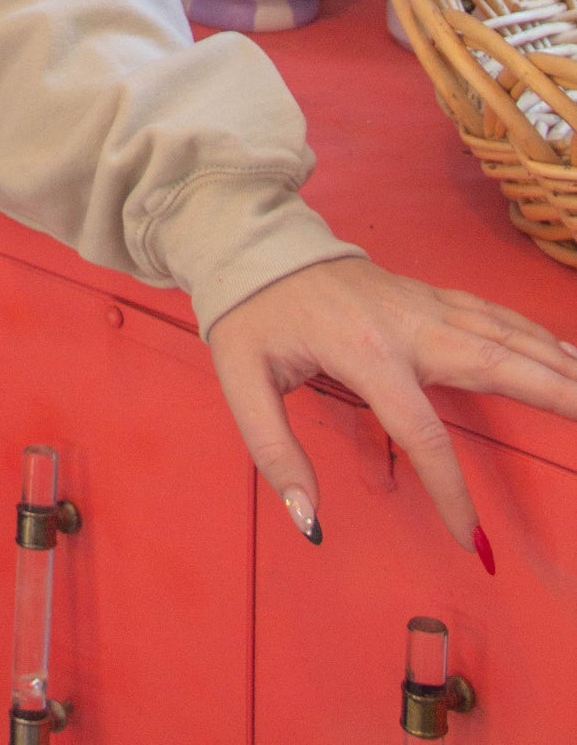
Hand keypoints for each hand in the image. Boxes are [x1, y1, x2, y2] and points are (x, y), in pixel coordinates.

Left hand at [210, 256, 576, 550]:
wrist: (256, 241)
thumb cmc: (252, 314)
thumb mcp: (241, 380)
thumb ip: (275, 452)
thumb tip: (309, 521)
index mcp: (366, 353)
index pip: (423, 435)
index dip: (451, 494)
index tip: (474, 544)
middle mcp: (409, 325)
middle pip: (496, 365)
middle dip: (554, 396)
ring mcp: (423, 305)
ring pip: (505, 336)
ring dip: (557, 364)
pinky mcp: (428, 295)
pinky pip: (492, 317)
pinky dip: (535, 335)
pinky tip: (565, 353)